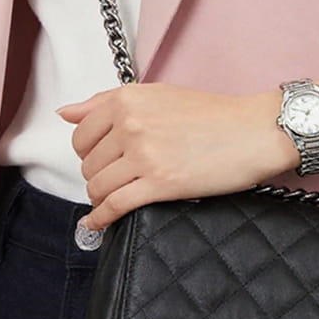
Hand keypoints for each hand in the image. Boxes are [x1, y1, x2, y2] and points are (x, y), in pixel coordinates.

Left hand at [56, 83, 298, 230]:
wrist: (253, 131)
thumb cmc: (213, 114)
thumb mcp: (157, 95)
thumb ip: (106, 103)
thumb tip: (65, 113)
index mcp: (127, 100)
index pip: (81, 135)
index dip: (87, 153)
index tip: (100, 160)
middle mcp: (131, 124)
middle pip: (88, 164)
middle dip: (97, 176)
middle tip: (116, 179)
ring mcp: (144, 155)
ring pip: (98, 186)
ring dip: (101, 197)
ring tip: (115, 197)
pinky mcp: (160, 183)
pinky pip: (115, 205)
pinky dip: (102, 218)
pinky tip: (99, 223)